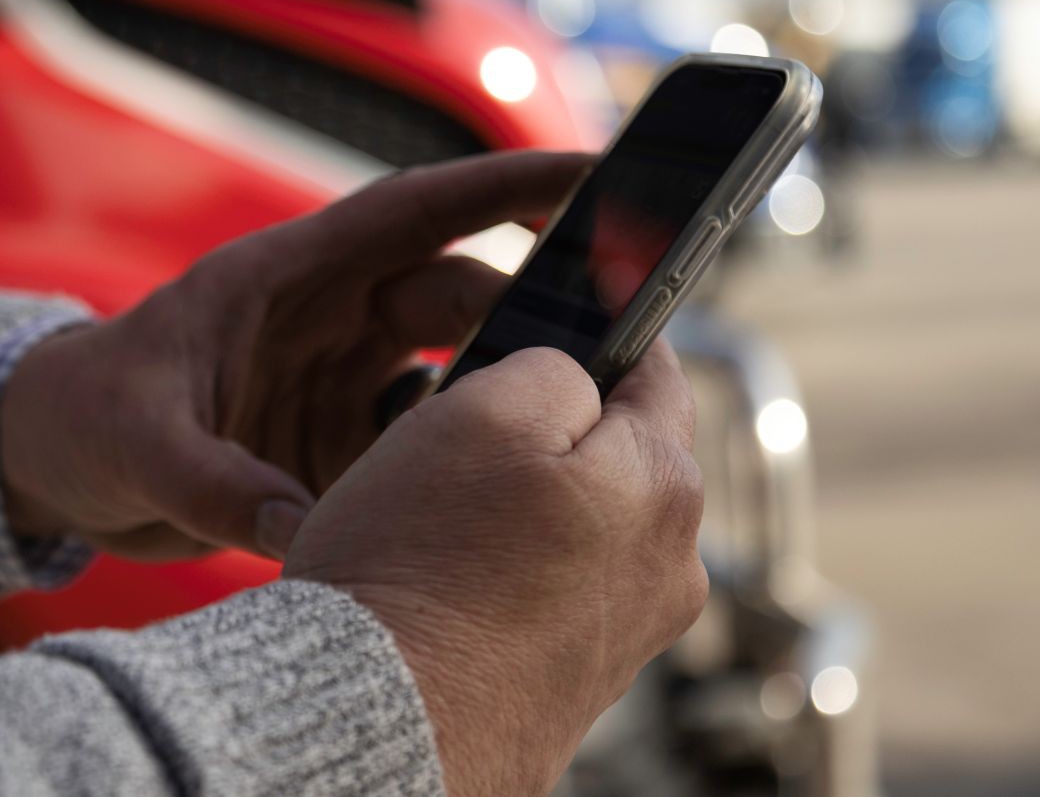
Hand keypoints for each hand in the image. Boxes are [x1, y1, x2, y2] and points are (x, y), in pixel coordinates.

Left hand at [0, 151, 589, 559]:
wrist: (49, 464)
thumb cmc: (82, 416)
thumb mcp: (136, 441)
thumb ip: (215, 485)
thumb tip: (304, 535)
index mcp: (287, 279)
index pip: (416, 212)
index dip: (508, 186)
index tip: (597, 176)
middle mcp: (329, 321)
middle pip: (455, 298)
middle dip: (528, 315)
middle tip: (601, 358)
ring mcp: (339, 382)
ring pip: (452, 373)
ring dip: (500, 398)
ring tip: (560, 436)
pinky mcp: (336, 443)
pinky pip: (417, 446)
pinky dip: (449, 467)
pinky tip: (479, 500)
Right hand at [283, 342, 707, 795]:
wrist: (373, 724)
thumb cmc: (416, 568)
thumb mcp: (480, 413)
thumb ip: (553, 367)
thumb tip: (576, 376)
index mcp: (662, 488)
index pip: (656, 373)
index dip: (606, 336)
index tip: (572, 317)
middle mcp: (669, 569)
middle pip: (619, 454)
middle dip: (555, 430)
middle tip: (468, 428)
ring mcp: (627, 634)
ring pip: (586, 523)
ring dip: (532, 503)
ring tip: (447, 516)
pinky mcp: (581, 681)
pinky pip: (559, 590)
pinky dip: (517, 570)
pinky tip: (455, 579)